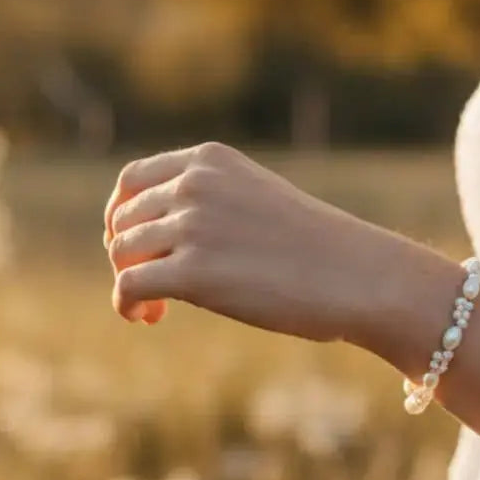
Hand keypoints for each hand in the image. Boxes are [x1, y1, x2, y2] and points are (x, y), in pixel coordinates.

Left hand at [103, 141, 379, 338]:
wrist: (358, 276)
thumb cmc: (317, 249)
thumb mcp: (258, 201)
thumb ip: (211, 204)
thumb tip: (159, 238)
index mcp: (211, 161)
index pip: (133, 179)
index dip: (121, 216)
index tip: (134, 247)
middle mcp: (195, 185)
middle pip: (124, 220)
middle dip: (128, 255)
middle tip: (153, 288)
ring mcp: (192, 227)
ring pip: (122, 252)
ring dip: (129, 282)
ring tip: (155, 309)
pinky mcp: (193, 273)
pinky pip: (130, 285)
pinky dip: (127, 304)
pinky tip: (146, 318)